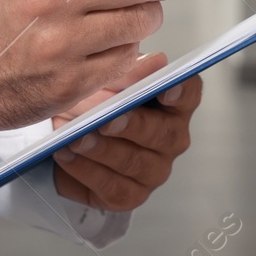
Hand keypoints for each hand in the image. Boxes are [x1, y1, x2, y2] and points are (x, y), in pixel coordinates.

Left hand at [52, 54, 202, 211]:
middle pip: (163, 133)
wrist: (66, 137)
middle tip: (106, 120)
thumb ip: (128, 71)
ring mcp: (153, 170)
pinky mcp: (130, 194)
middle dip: (132, 125)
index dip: (181, 91)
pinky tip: (67, 154)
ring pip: (134, 162)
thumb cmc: (93, 103)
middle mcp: (170, 138)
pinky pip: (111, 186)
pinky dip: (86, 170)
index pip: (188, 93)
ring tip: (76, 137)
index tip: (166, 88)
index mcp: (172, 104)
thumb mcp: (105, 80)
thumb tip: (155, 61)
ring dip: (102, 149)